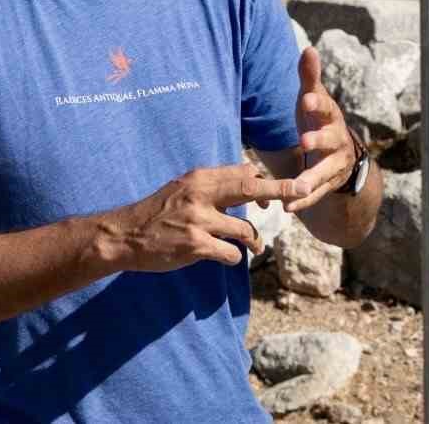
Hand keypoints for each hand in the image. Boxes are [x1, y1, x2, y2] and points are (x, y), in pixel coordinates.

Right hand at [108, 163, 298, 270]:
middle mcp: (200, 194)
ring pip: (244, 229)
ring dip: (254, 240)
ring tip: (254, 247)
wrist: (126, 235)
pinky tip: (225, 257)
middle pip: (250, 187)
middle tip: (303, 189)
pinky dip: (234, 257)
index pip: (242, 171)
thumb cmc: (158, 212)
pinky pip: (230, 253)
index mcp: (199, 178)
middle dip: (279, 190)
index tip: (277, 194)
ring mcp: (198, 220)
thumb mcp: (183, 188)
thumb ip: (211, 185)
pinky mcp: (195, 246)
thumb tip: (247, 178)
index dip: (264, 182)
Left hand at [288, 47, 358, 213]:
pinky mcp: (329, 185)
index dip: (316, 103)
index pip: (324, 107)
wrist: (341, 154)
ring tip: (296, 186)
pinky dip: (303, 202)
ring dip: (311, 179)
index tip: (305, 99)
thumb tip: (308, 48)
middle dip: (319, 140)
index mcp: (330, 117)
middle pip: (330, 140)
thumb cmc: (319, 120)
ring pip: (325, 172)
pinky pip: (317, 195)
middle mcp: (337, 140)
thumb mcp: (313, 100)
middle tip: (305, 141)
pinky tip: (288, 208)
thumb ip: (309, 77)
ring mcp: (335, 165)